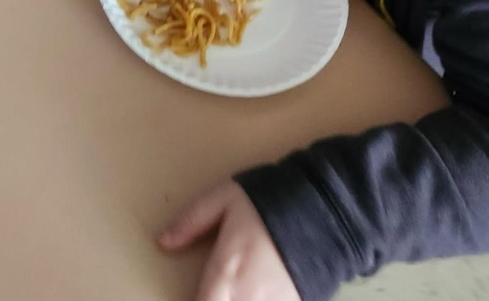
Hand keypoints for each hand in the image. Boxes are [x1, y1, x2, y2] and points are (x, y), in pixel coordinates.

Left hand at [158, 180, 300, 300]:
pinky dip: (256, 300)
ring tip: (229, 288)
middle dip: (213, 299)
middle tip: (212, 288)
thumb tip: (162, 241)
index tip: (193, 292)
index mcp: (226, 273)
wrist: (325, 209)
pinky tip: (253, 290)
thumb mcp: (224, 198)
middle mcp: (247, 299)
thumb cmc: (270, 201)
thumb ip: (191, 220)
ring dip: (233, 300)